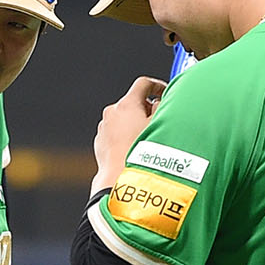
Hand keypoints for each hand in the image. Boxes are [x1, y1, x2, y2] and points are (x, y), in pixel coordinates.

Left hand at [91, 75, 166, 191]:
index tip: (164, 93)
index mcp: (127, 104)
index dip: (157, 86)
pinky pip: (114, 134)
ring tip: (145, 140)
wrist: (119, 180)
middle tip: (158, 122)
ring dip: (134, 124)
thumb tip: (160, 103)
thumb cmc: (141, 154)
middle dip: (145, 109)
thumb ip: (162, 108)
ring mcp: (104, 128)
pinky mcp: (100, 143)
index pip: (144, 84)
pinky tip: (133, 150)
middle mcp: (112, 113)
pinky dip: (124, 137)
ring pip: (123, 119)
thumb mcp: (160, 127)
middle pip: (132, 103)